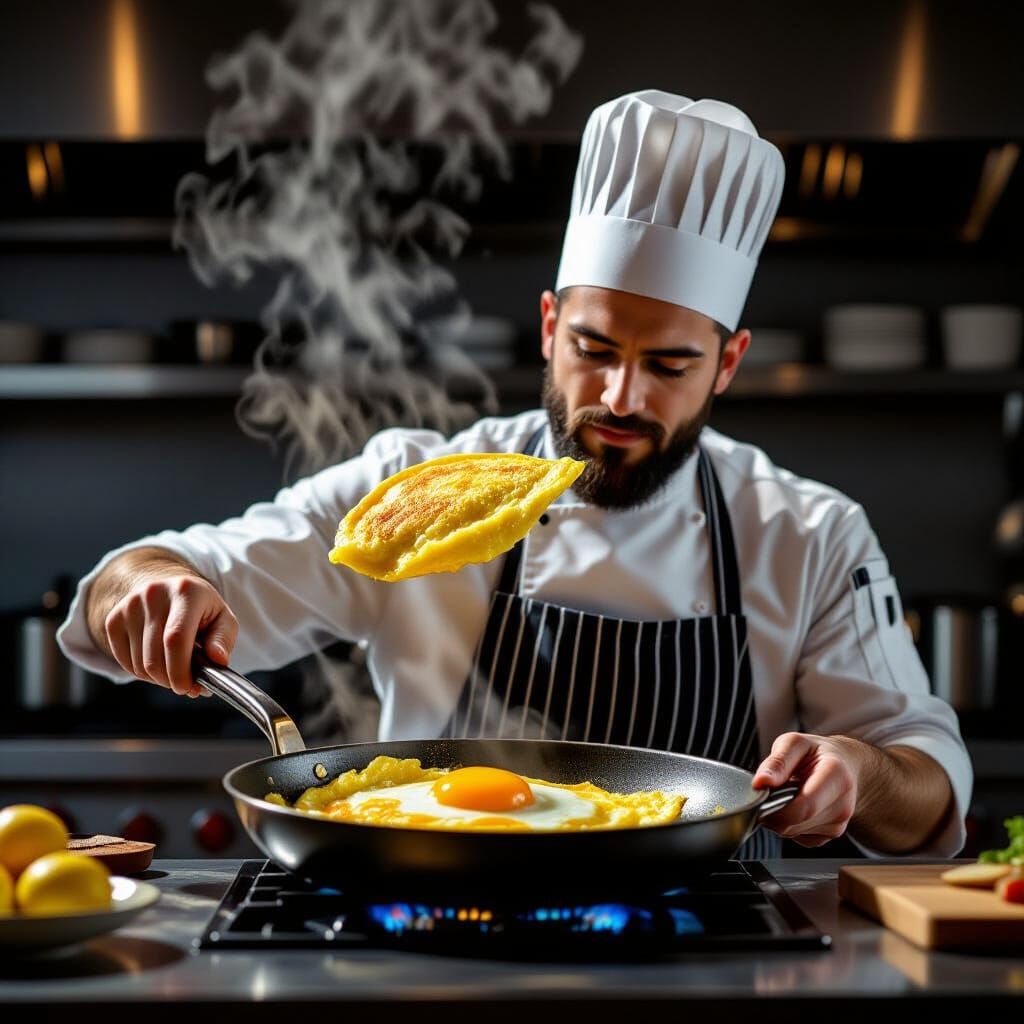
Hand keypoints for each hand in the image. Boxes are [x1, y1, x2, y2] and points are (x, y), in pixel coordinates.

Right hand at [103, 574, 237, 698]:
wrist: (169, 589)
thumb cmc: (200, 609)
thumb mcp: (223, 618)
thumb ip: (223, 639)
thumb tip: (218, 659)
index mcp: (186, 591)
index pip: (175, 638)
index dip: (180, 670)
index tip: (188, 688)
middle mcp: (154, 594)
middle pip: (154, 657)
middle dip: (171, 680)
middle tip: (185, 683)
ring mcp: (130, 605)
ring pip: (139, 664)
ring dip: (158, 678)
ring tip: (174, 669)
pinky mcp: (113, 619)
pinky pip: (124, 662)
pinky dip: (142, 673)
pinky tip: (157, 662)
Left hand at [751, 732, 859, 847]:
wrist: (843, 764)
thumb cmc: (815, 752)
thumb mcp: (794, 743)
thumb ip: (777, 762)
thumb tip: (760, 782)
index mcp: (836, 777)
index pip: (805, 806)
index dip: (775, 807)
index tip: (760, 794)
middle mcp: (843, 804)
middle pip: (795, 823)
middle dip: (772, 811)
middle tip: (768, 792)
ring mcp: (839, 823)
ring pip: (793, 832)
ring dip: (779, 817)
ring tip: (784, 795)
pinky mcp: (832, 834)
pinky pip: (799, 837)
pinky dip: (789, 824)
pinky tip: (794, 806)